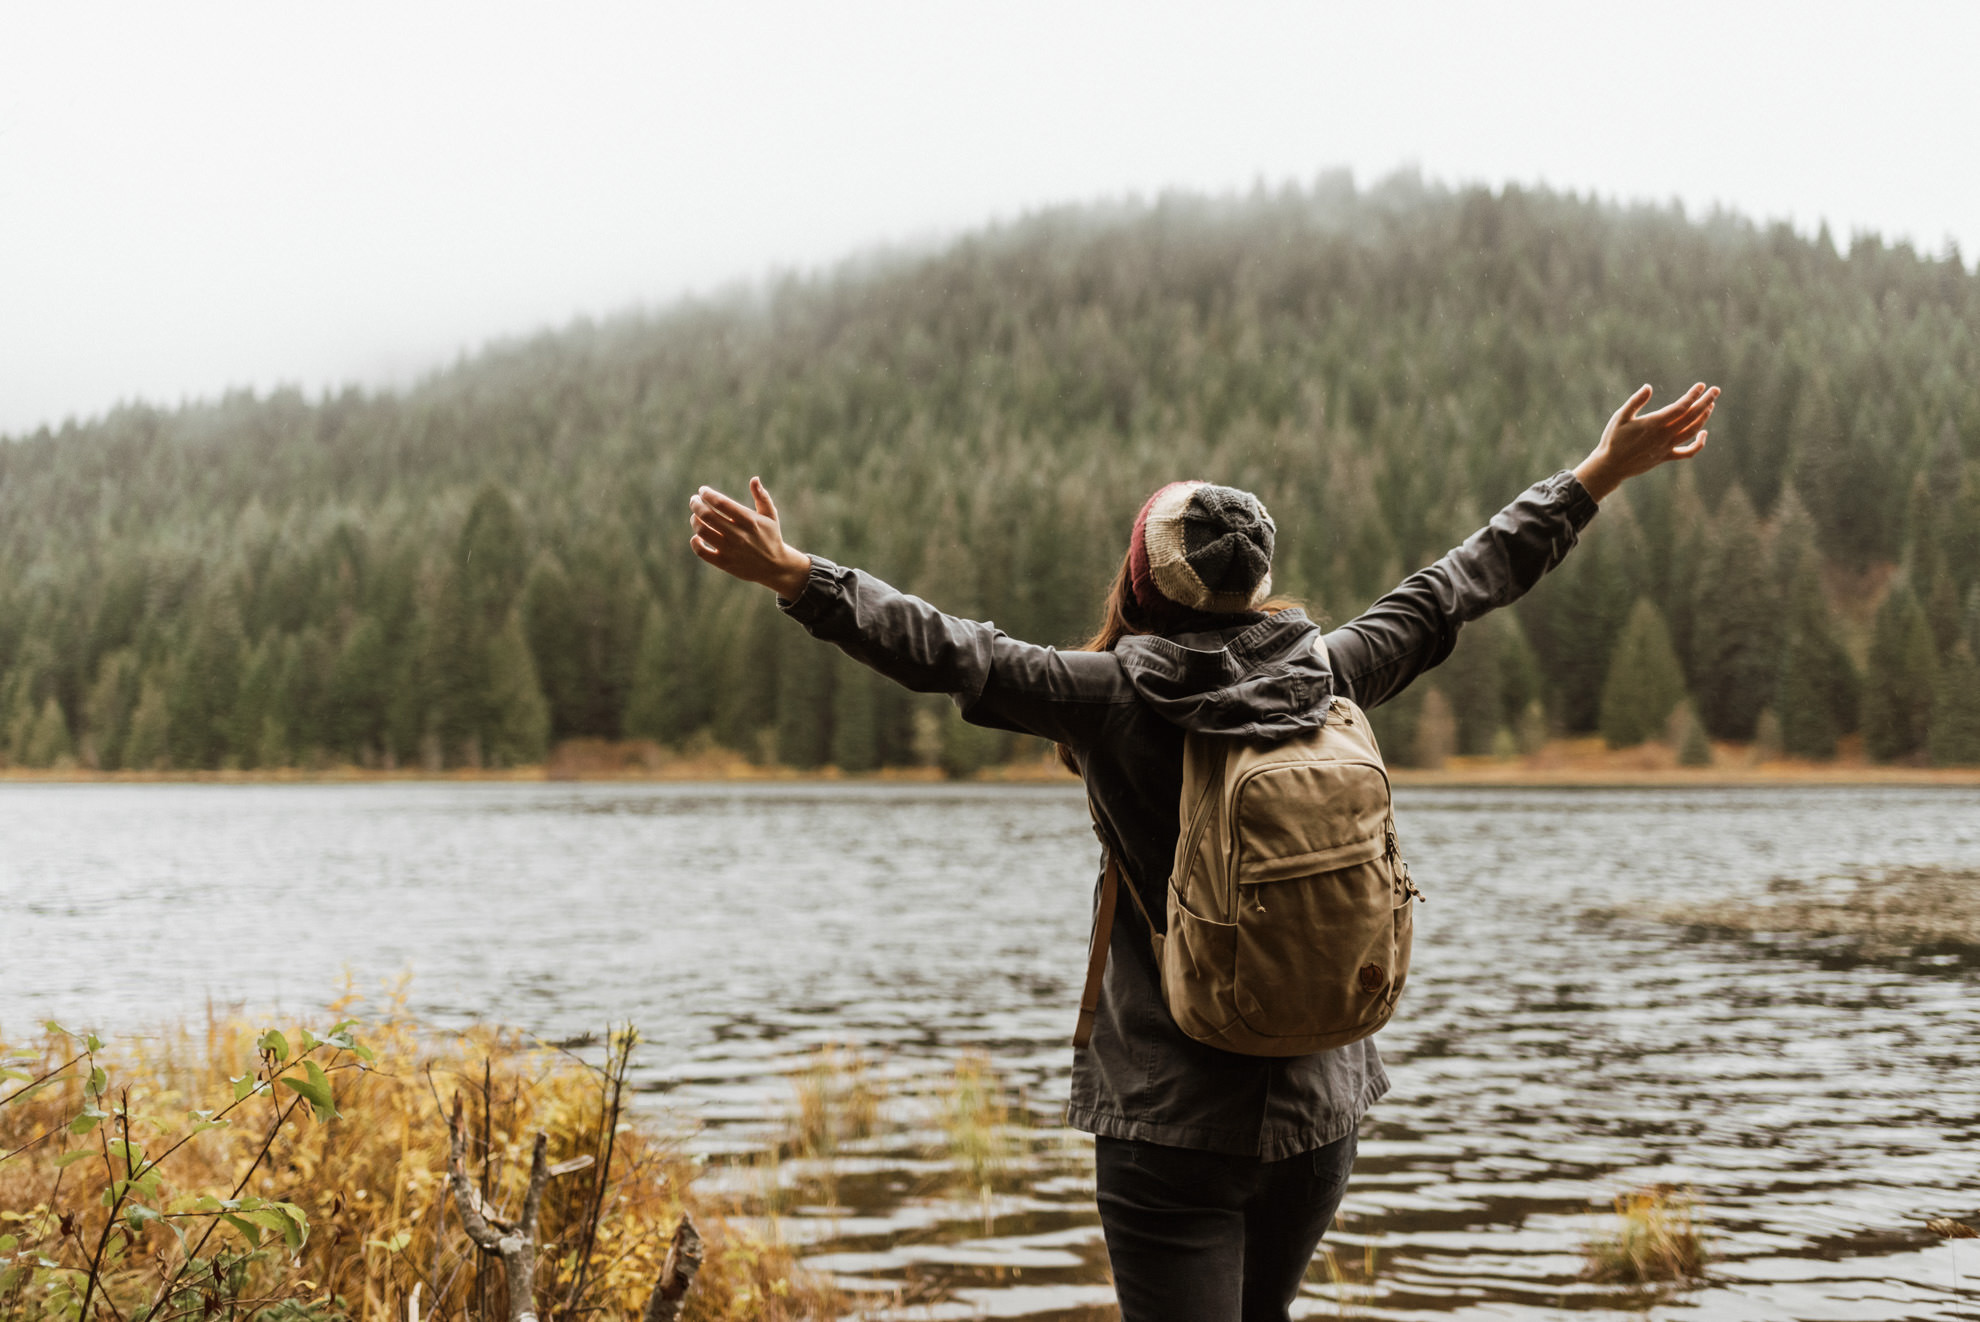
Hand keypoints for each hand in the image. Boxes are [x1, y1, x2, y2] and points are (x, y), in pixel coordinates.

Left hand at [688, 477, 812, 598]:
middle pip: (708, 516)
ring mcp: (730, 550)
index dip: (708, 494)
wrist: (775, 567)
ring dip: (695, 520)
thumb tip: (754, 479)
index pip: (722, 503)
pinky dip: (695, 542)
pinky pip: (702, 552)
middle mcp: (739, 535)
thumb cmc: (771, 537)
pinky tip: (697, 536)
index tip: (702, 490)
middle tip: (694, 500)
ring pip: (702, 532)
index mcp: (750, 521)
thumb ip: (762, 497)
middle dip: (696, 504)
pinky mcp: (724, 563)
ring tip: (695, 516)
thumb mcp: (771, 516)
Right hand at [1573, 382, 1717, 501]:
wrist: (1611, 466)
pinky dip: (1699, 443)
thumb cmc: (1613, 439)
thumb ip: (1635, 401)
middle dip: (1706, 402)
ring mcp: (1667, 447)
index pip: (1681, 407)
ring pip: (1693, 431)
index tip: (1701, 385)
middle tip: (1715, 390)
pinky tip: (1703, 434)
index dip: (1693, 395)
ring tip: (1710, 405)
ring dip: (1704, 417)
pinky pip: (1688, 452)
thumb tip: (1648, 387)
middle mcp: (1664, 435)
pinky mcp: (1666, 456)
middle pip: (1692, 417)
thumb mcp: (1620, 417)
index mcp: (1654, 424)